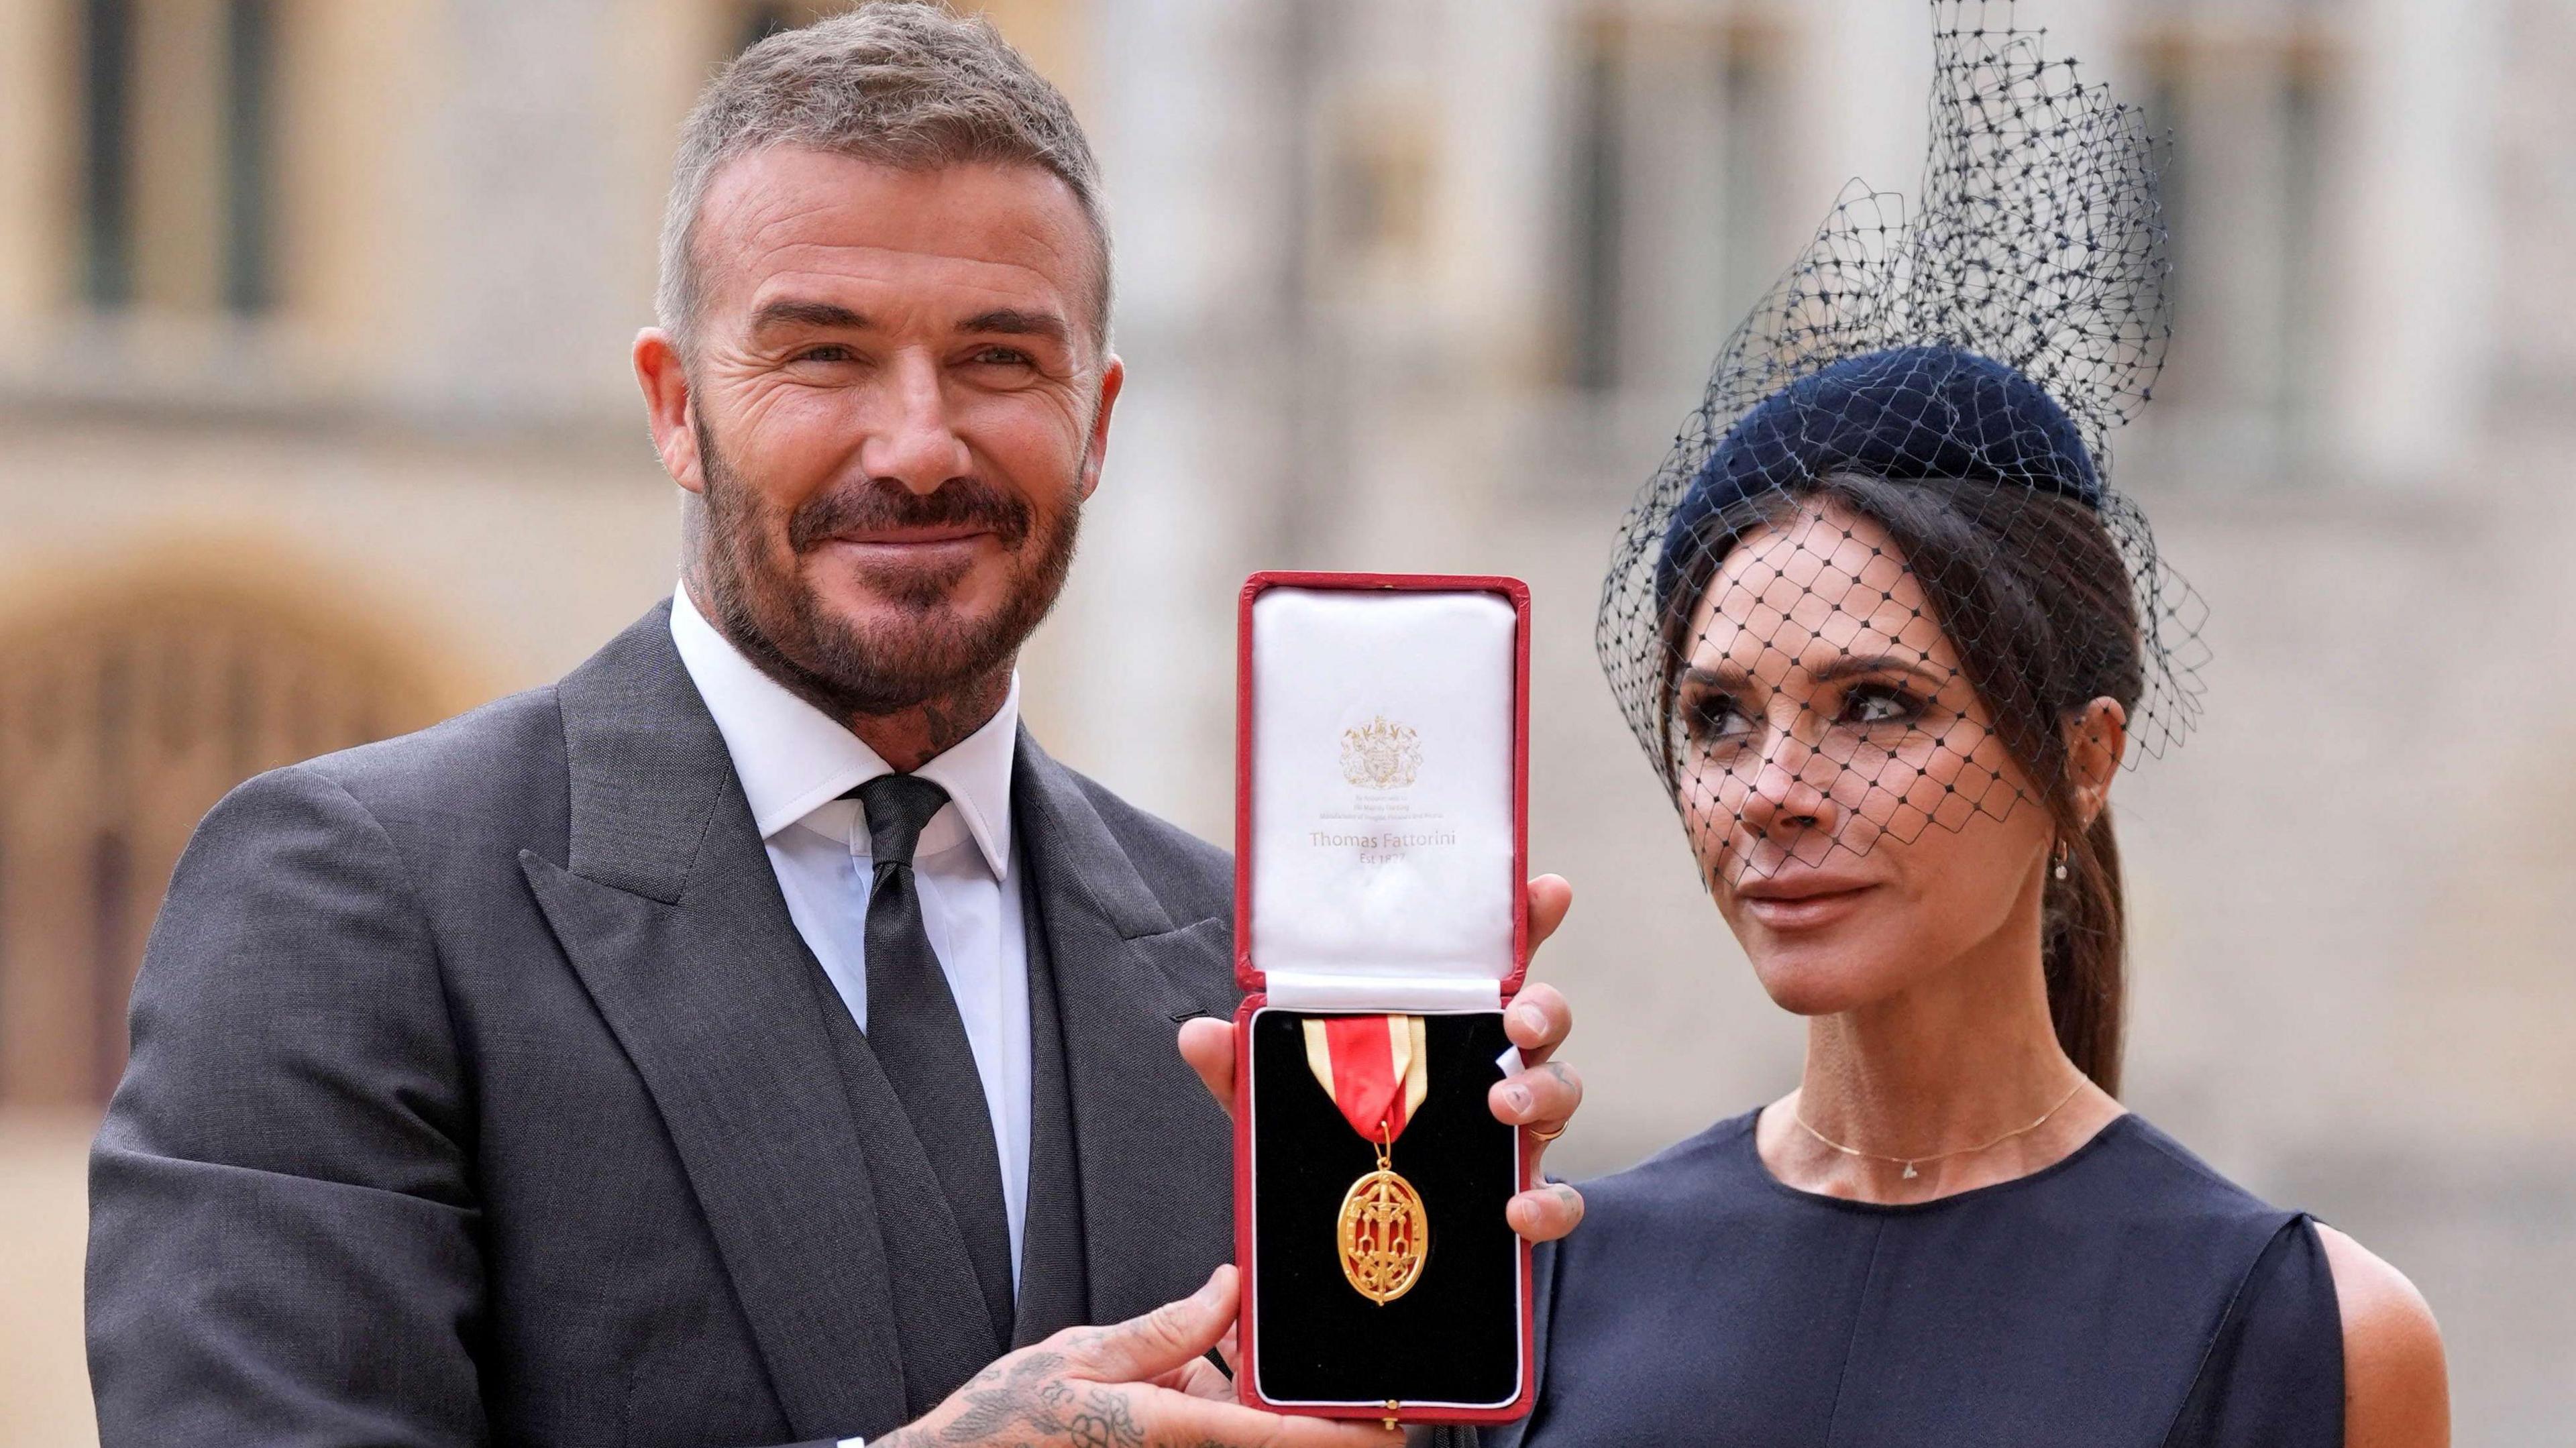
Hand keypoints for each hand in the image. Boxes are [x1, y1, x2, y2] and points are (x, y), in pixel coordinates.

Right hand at [875, 1266, 1397, 1447]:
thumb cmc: (1009, 1422)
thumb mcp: (1087, 1353)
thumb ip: (1170, 1328)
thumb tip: (1231, 1290)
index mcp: (1175, 1431)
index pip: (1284, 1437)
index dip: (1349, 1436)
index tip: (1398, 1425)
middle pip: (1274, 1436)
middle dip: (1315, 1410)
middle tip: (1349, 1370)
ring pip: (1243, 1430)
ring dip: (1256, 1395)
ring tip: (1256, 1342)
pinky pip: (1214, 1431)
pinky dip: (1223, 1399)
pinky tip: (1214, 1357)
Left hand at [1178, 875, 1585, 1242]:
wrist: (1353, 1237)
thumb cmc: (1332, 1140)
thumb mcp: (1279, 1100)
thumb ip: (1243, 1065)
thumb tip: (1199, 1032)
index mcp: (1442, 1024)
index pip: (1491, 960)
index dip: (1525, 920)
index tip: (1547, 890)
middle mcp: (1488, 1064)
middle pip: (1542, 1015)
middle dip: (1543, 1006)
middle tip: (1515, 1020)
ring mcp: (1513, 1128)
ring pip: (1562, 1089)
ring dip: (1544, 1090)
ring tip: (1503, 1107)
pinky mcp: (1520, 1190)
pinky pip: (1559, 1197)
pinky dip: (1549, 1202)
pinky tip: (1517, 1209)